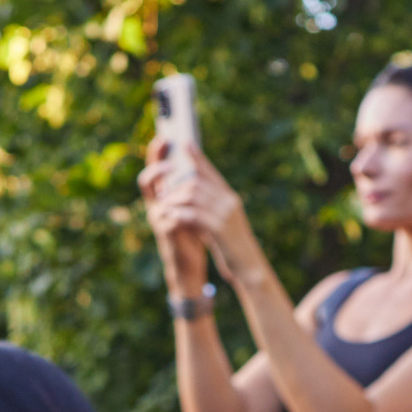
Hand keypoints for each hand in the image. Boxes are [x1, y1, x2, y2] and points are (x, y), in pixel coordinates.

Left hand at [140, 142, 260, 287]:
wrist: (249, 267)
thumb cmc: (233, 246)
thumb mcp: (223, 223)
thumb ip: (211, 209)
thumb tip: (191, 197)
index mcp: (230, 198)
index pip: (211, 172)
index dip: (198, 158)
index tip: (185, 144)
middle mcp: (229, 201)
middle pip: (197, 183)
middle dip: (176, 187)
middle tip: (161, 194)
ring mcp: (225, 214)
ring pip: (193, 196)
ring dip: (175, 200)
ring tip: (162, 207)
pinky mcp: (219, 228)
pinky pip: (194, 214)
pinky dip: (180, 213)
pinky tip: (170, 217)